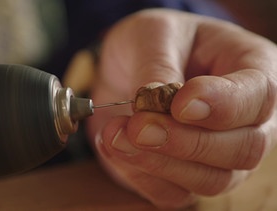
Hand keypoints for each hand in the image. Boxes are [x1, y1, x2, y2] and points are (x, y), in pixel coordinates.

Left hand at [87, 9, 276, 208]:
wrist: (127, 64)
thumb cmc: (151, 41)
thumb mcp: (152, 35)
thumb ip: (158, 67)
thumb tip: (157, 106)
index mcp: (251, 69)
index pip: (258, 95)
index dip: (223, 105)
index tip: (180, 103)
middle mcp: (244, 119)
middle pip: (242, 149)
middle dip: (186, 143)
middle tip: (139, 126)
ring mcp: (217, 153)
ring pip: (209, 180)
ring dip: (158, 163)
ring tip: (115, 134)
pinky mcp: (183, 174)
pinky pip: (173, 193)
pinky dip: (140, 176)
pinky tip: (113, 147)